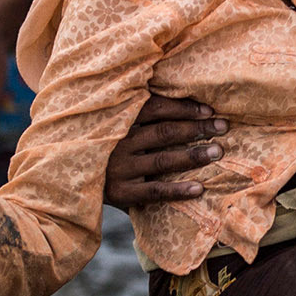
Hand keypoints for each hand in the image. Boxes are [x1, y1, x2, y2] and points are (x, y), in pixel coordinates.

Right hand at [104, 94, 224, 210]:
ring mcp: (120, 167)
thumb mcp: (114, 127)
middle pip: (164, 131)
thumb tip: (184, 103)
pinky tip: (199, 188)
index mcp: (119, 120)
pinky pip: (155, 191)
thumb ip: (137, 117)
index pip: (155, 107)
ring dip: (193, 155)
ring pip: (162, 160)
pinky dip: (177, 190)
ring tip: (217, 152)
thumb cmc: (103, 150)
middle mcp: (119, 142)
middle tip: (223, 127)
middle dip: (197, 128)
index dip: (184, 107)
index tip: (209, 110)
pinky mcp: (121, 192)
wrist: (72, 180)